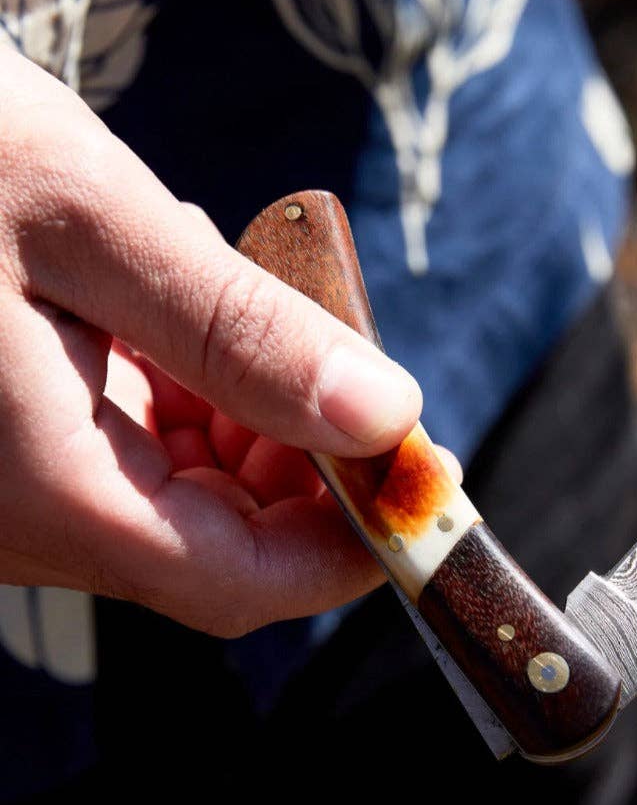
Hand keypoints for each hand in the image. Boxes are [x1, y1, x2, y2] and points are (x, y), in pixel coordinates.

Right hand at [0, 47, 426, 635]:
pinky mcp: (15, 448)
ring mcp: (18, 490)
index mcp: (46, 489)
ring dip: (256, 418)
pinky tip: (183, 314)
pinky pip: (138, 453)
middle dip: (312, 463)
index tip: (427, 473)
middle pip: (230, 541)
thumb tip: (383, 416)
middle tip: (348, 352)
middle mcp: (28, 518)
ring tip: (251, 303)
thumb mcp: (85, 222)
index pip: (246, 581)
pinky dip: (195, 395)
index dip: (356, 545)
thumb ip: (241, 333)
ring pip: (191, 496)